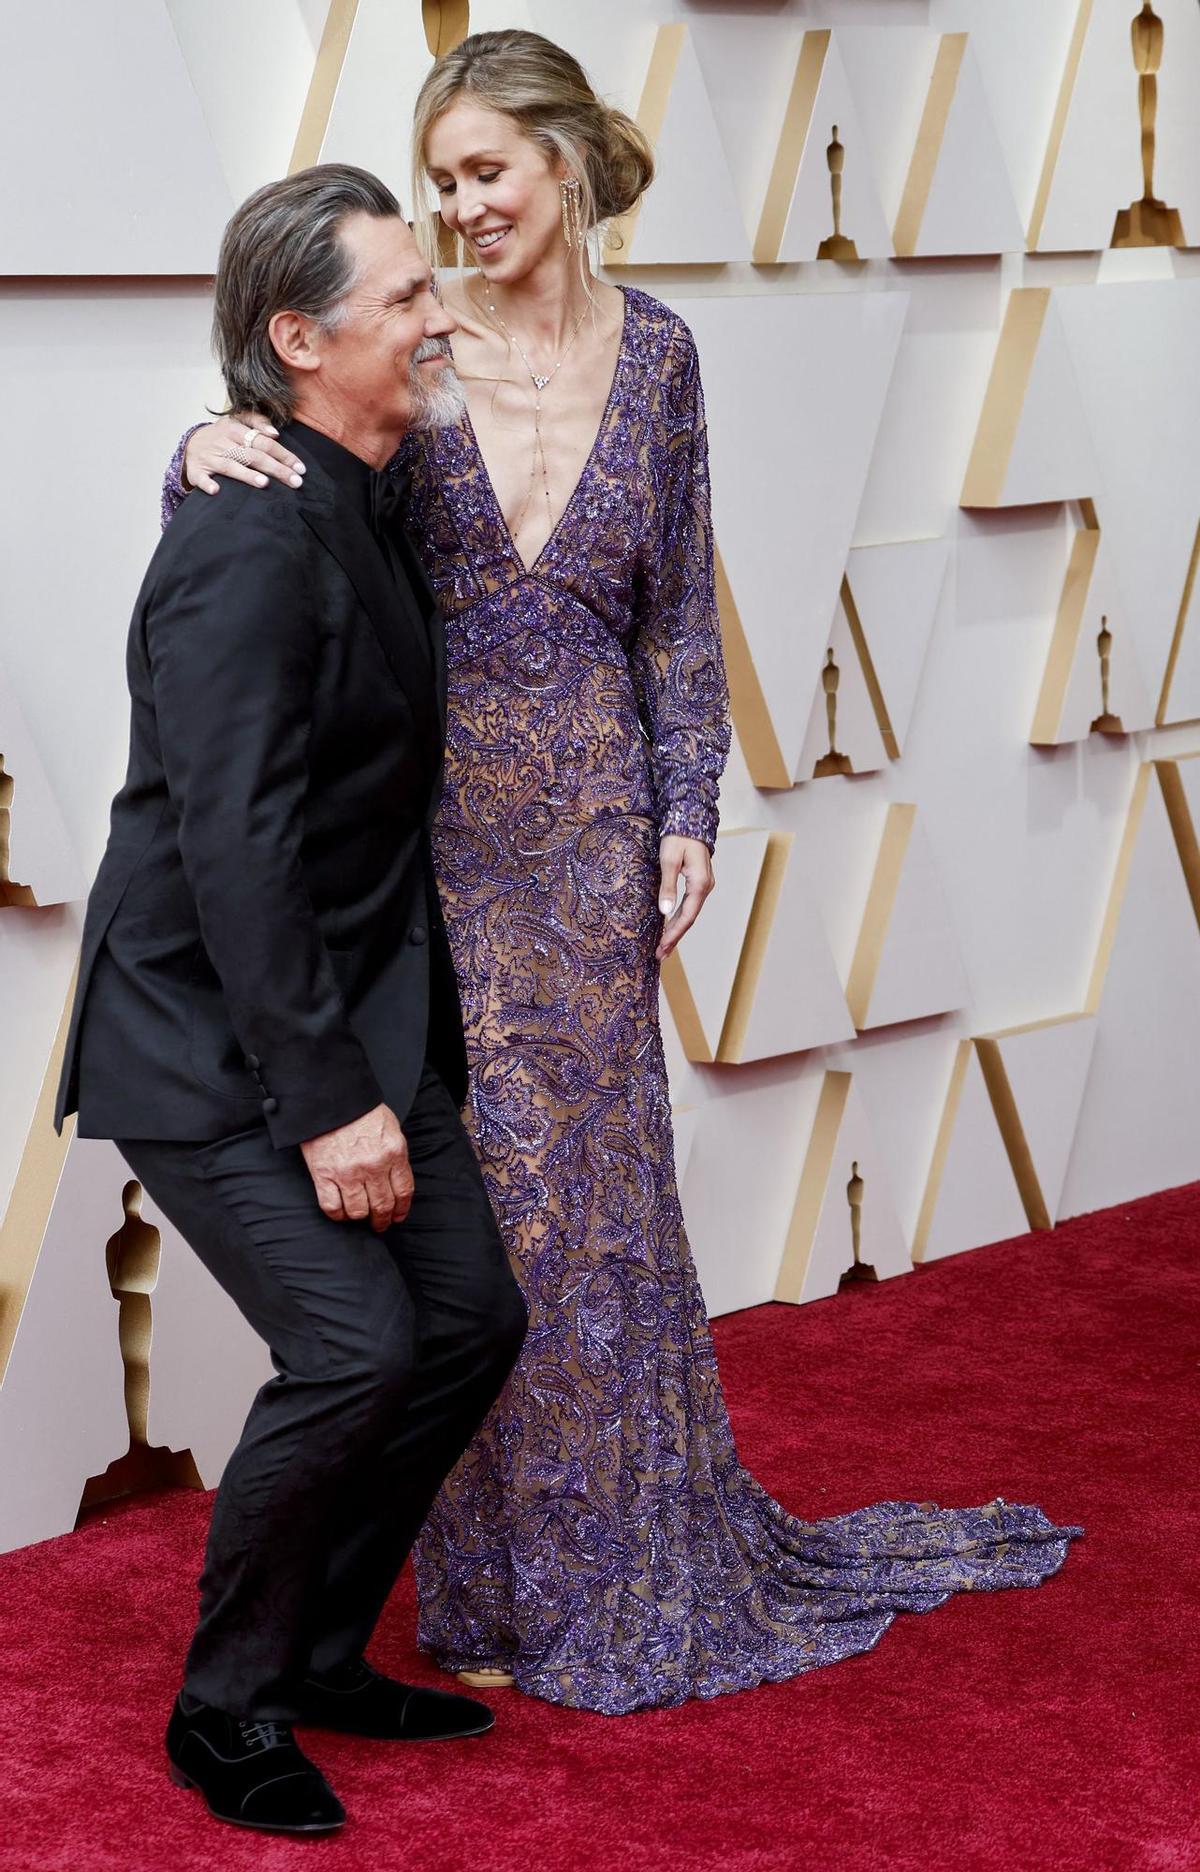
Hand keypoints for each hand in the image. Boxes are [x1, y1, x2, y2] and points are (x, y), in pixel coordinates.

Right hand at [184, 412, 306, 496]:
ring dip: (246, 475)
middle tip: (295, 482)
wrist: (190, 444)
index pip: (264, 441)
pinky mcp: (196, 471)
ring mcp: (209, 458)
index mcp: (235, 429)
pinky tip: (216, 491)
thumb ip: (258, 421)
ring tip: (264, 483)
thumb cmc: (222, 435)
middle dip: (275, 468)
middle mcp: (223, 443)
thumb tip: (275, 433)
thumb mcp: (238, 420)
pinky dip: (207, 484)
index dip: (283, 454)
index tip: (300, 468)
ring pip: (230, 466)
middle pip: (253, 455)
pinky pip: (201, 478)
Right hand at [300, 1103, 413, 1233]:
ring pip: (358, 1211)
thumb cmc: (360, 1110)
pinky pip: (332, 1207)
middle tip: (379, 1224)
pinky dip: (338, 1214)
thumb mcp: (390, 1128)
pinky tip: (341, 1212)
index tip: (397, 1216)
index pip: (404, 1191)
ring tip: (359, 1216)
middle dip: (382, 1219)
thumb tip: (396, 1180)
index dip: (401, 1209)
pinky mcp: (324, 1175)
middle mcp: (373, 1166)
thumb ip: (395, 1155)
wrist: (330, 1098)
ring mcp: (347, 1172)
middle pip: (382, 1205)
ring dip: (360, 1218)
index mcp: (393, 1153)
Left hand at [656, 835, 713, 960]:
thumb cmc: (678, 837)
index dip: (674, 934)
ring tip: (664, 946)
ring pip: (689, 913)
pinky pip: (689, 906)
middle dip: (674, 937)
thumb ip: (667, 886)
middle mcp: (705, 887)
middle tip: (660, 954)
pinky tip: (670, 927)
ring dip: (677, 930)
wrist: (690, 819)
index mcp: (699, 883)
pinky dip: (679, 919)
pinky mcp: (698, 883)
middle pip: (689, 919)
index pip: (687, 916)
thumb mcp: (669, 860)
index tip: (662, 948)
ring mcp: (703, 885)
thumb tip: (664, 911)